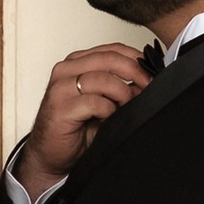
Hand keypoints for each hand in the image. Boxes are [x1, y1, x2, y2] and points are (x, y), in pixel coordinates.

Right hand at [17, 41, 153, 199]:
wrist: (52, 154)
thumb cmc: (76, 127)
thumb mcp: (103, 100)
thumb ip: (120, 87)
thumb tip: (148, 81)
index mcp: (77, 63)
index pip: (112, 49)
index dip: (136, 58)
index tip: (152, 72)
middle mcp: (66, 70)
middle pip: (109, 58)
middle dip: (135, 72)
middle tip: (148, 86)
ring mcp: (60, 88)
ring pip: (102, 78)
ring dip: (122, 93)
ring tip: (126, 106)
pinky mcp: (60, 108)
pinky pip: (94, 102)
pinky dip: (108, 109)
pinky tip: (109, 117)